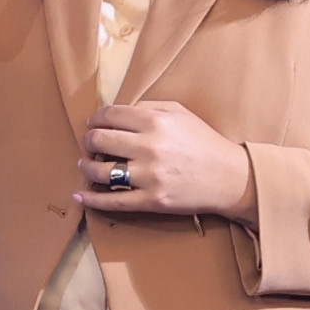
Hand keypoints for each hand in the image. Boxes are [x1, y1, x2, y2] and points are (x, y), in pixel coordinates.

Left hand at [75, 102, 257, 225]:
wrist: (230, 178)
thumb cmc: (203, 142)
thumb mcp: (179, 112)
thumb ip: (147, 107)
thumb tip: (115, 111)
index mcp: (155, 121)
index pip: (109, 116)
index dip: (95, 119)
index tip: (93, 123)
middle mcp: (149, 147)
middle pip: (99, 141)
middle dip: (89, 141)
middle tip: (90, 143)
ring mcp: (149, 176)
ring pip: (101, 172)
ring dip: (87, 167)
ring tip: (86, 165)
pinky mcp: (152, 201)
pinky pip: (113, 202)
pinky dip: (92, 200)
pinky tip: (79, 196)